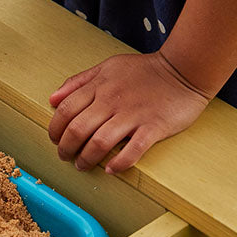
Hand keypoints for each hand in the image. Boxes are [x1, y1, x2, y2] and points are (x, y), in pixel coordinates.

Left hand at [48, 52, 212, 174]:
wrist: (184, 69)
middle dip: (66, 148)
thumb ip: (78, 82)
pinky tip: (111, 169)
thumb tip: (52, 99)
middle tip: (65, 156)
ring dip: (86, 159)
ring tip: (83, 165)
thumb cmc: (144, 71)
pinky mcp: (153, 127)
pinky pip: (132, 151)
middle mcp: (112, 101)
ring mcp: (133, 115)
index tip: (55, 139)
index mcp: (99, 86)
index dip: (55, 129)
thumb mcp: (107, 67)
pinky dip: (119, 163)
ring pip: (99, 143)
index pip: (65, 110)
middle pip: (77, 130)